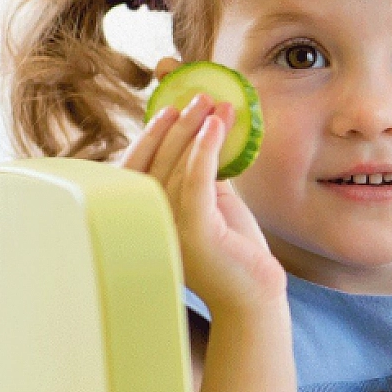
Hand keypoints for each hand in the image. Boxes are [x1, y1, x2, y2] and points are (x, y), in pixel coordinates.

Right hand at [119, 93, 286, 314]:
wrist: (254, 295)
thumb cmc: (233, 252)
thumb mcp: (209, 205)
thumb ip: (197, 176)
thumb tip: (200, 135)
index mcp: (145, 219)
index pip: (137, 169)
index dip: (151, 135)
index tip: (170, 107)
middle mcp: (149, 224)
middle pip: (155, 162)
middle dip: (176, 124)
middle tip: (197, 96)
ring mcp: (169, 229)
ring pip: (176, 166)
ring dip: (196, 129)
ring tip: (216, 104)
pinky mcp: (196, 232)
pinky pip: (196, 182)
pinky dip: (205, 150)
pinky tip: (216, 127)